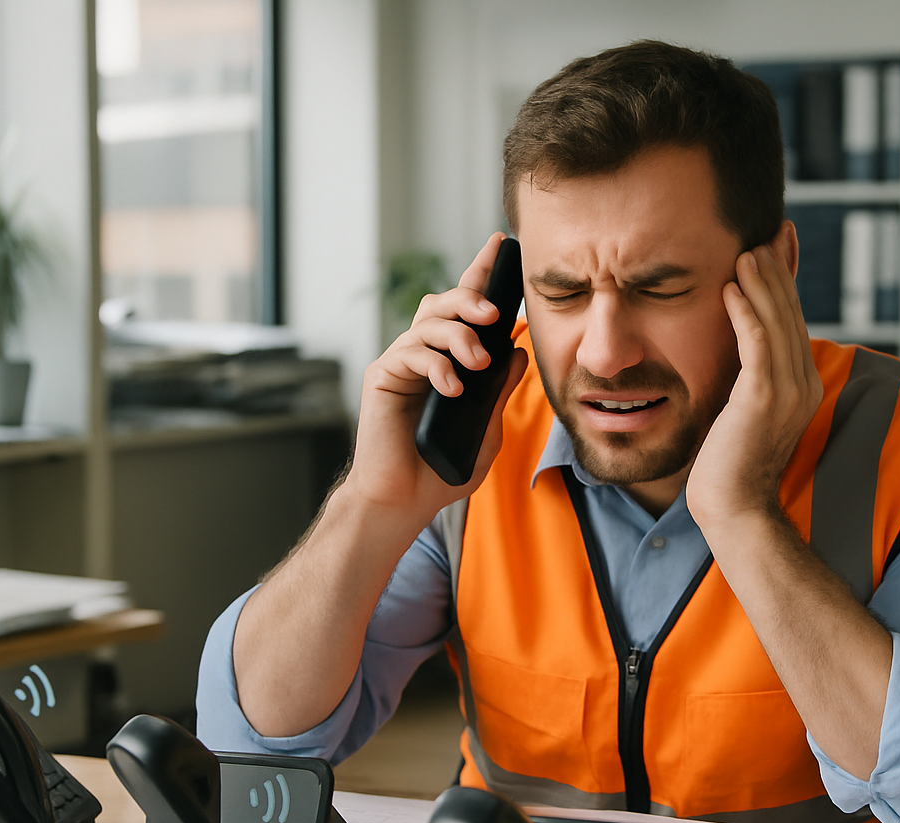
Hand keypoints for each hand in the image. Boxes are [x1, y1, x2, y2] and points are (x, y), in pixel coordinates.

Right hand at [344, 233, 528, 524]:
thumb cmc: (444, 469)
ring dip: (458, 334)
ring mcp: (401, 364)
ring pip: (427, 322)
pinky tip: (452, 388)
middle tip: (493, 314)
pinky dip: (436, 366)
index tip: (499, 245)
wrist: (406, 501)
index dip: (480, 274)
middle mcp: (424, 355)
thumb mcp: (487, 427)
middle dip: (470, 299)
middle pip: (442, 303)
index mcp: (451, 360)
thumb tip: (517, 349)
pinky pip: (409, 353)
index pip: (466, 310)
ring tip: (477, 361)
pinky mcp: (382, 377)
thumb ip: (500, 389)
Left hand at [687, 227, 821, 530]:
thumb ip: (749, 371)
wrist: (732, 507)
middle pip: (791, 315)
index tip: (777, 242)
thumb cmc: (728, 460)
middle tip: (765, 232)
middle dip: (777, 272)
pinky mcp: (764, 400)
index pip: (794, 320)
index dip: (785, 281)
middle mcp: (804, 384)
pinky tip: (732, 288)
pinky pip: (757, 346)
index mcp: (804, 384)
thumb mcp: (743, 404)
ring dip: (762, 284)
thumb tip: (741, 337)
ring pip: (778, 324)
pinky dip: (747, 313)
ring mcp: (788, 392)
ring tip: (746, 250)